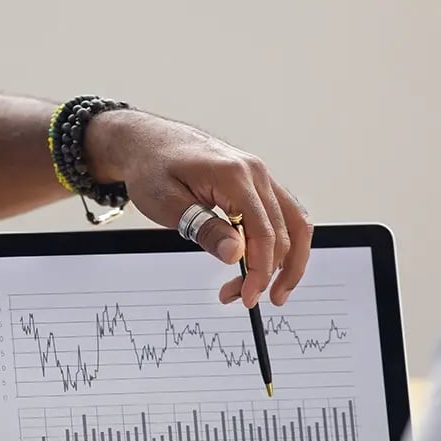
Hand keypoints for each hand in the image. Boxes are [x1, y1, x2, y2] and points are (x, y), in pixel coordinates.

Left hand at [86, 111, 311, 307]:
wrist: (147, 143)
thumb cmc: (153, 168)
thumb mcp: (168, 204)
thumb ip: (204, 229)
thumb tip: (236, 255)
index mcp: (234, 175)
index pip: (263, 232)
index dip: (260, 271)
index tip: (248, 296)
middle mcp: (256, 172)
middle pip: (283, 232)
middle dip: (267, 272)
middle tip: (243, 297)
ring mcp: (260, 176)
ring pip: (293, 223)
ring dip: (287, 261)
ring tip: (271, 290)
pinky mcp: (257, 183)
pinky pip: (283, 215)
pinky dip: (281, 242)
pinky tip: (268, 264)